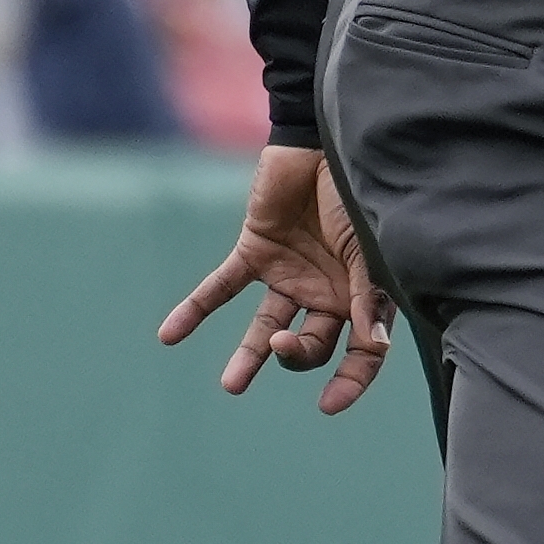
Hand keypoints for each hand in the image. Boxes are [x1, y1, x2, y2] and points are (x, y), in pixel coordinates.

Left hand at [159, 146, 393, 414]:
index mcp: (363, 292)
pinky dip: (194, 310)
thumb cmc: (360, 191)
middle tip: (283, 344)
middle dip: (296, 352)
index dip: (352, 379)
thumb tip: (374, 346)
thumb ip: (367, 294)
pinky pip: (221, 288)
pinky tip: (168, 335)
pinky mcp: (254, 252)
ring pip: (265, 327)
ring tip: (233, 384)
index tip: (330, 405)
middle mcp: (327, 290)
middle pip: (311, 343)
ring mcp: (290, 273)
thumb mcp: (369, 247)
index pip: (363, 349)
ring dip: (249, 356)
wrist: (322, 138)